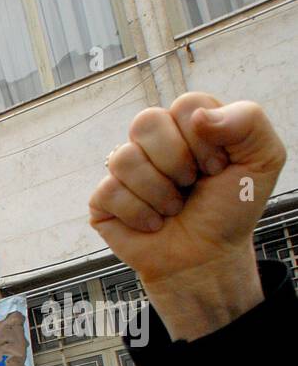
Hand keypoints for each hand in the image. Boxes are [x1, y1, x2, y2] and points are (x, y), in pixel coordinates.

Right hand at [89, 95, 284, 335]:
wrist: (205, 259)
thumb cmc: (230, 212)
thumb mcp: (263, 160)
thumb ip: (247, 121)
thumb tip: (198, 117)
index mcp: (189, 125)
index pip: (185, 106)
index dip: (203, 140)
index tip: (217, 169)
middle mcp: (153, 143)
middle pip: (145, 122)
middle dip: (175, 162)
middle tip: (190, 185)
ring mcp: (125, 171)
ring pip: (123, 159)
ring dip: (158, 193)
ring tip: (172, 209)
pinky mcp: (103, 200)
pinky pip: (108, 191)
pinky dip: (138, 214)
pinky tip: (152, 224)